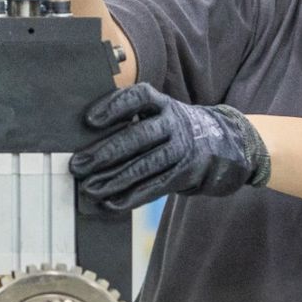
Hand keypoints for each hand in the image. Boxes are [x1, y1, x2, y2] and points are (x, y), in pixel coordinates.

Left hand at [70, 83, 271, 211]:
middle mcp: (174, 122)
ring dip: (114, 180)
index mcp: (162, 103)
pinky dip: (132, 197)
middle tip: (78, 165)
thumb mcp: (161, 112)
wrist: (222, 144)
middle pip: (137, 136)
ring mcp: (182, 149)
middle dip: (104, 153)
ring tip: (89, 189)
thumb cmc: (173, 128)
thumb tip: (88, 138)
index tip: (89, 121)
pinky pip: (155, 186)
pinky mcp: (186, 173)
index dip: (113, 107)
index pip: (137, 97)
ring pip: (144, 166)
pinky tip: (111, 203)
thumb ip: (133, 118)